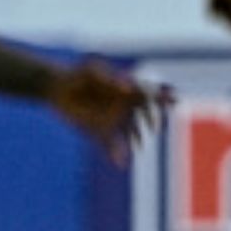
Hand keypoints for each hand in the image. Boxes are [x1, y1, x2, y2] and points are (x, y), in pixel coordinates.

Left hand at [49, 59, 172, 166]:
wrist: (56, 87)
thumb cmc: (77, 74)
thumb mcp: (90, 68)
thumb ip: (108, 75)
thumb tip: (127, 87)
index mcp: (126, 90)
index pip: (149, 93)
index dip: (163, 95)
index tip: (174, 99)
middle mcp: (124, 107)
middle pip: (145, 114)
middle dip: (152, 119)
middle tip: (155, 125)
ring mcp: (113, 119)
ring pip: (130, 132)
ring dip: (135, 138)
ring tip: (137, 145)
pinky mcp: (100, 130)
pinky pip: (111, 144)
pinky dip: (115, 152)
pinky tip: (118, 162)